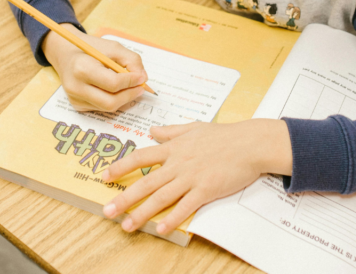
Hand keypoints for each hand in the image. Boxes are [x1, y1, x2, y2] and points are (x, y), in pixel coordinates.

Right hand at [42, 24, 147, 111]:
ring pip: (107, 107)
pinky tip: (114, 90)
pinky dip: (112, 100)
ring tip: (130, 87)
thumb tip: (143, 78)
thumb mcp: (113, 47)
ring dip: (123, 99)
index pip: (113, 83)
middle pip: (111, 102)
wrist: (66, 54)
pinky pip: (101, 108)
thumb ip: (131, 60)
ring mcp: (75, 99)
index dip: (131, 82)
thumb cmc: (90, 49)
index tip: (142, 77)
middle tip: (140, 87)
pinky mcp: (76, 105)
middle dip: (130, 95)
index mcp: (82, 68)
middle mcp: (76, 87)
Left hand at [101, 119, 292, 235]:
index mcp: (174, 147)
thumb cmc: (224, 134)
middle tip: (107, 212)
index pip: (141, 157)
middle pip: (145, 182)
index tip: (106, 176)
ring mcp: (191, 177)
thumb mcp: (194, 127)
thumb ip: (171, 131)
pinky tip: (160, 229)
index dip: (121, 166)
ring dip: (142, 213)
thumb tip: (152, 131)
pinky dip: (172, 218)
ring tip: (127, 226)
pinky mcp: (206, 189)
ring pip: (161, 197)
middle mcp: (178, 163)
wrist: (250, 143)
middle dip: (124, 198)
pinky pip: (185, 206)